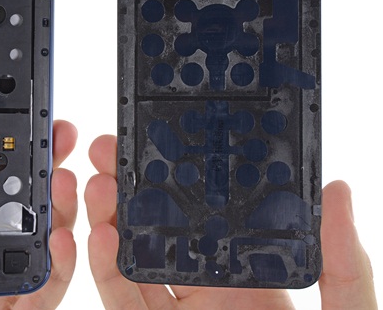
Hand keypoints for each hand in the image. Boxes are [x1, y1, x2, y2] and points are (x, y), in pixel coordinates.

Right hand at [85, 134, 377, 309]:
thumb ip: (344, 266)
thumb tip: (336, 191)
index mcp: (251, 275)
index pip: (210, 216)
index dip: (183, 180)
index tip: (162, 146)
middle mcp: (209, 289)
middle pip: (160, 231)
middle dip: (130, 191)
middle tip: (110, 154)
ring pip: (134, 261)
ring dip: (110, 221)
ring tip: (98, 186)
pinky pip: (125, 302)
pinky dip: (106, 270)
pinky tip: (99, 237)